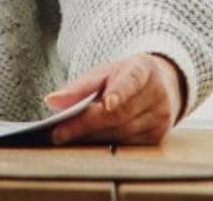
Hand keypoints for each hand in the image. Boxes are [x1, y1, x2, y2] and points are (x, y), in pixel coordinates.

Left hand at [44, 54, 184, 145]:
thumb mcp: (103, 73)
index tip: (107, 103)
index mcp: (144, 69)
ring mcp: (161, 117)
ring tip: (66, 138)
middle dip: (86, 124)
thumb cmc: (124, 77)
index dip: (120, 92)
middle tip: (59, 133)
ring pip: (122, 132)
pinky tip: (86, 143)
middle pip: (119, 113)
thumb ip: (79, 87)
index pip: (131, 80)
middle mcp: (158, 94)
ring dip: (92, 137)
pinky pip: (127, 144)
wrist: (160, 84)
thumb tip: (51, 101)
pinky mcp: (158, 136)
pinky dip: (105, 144)